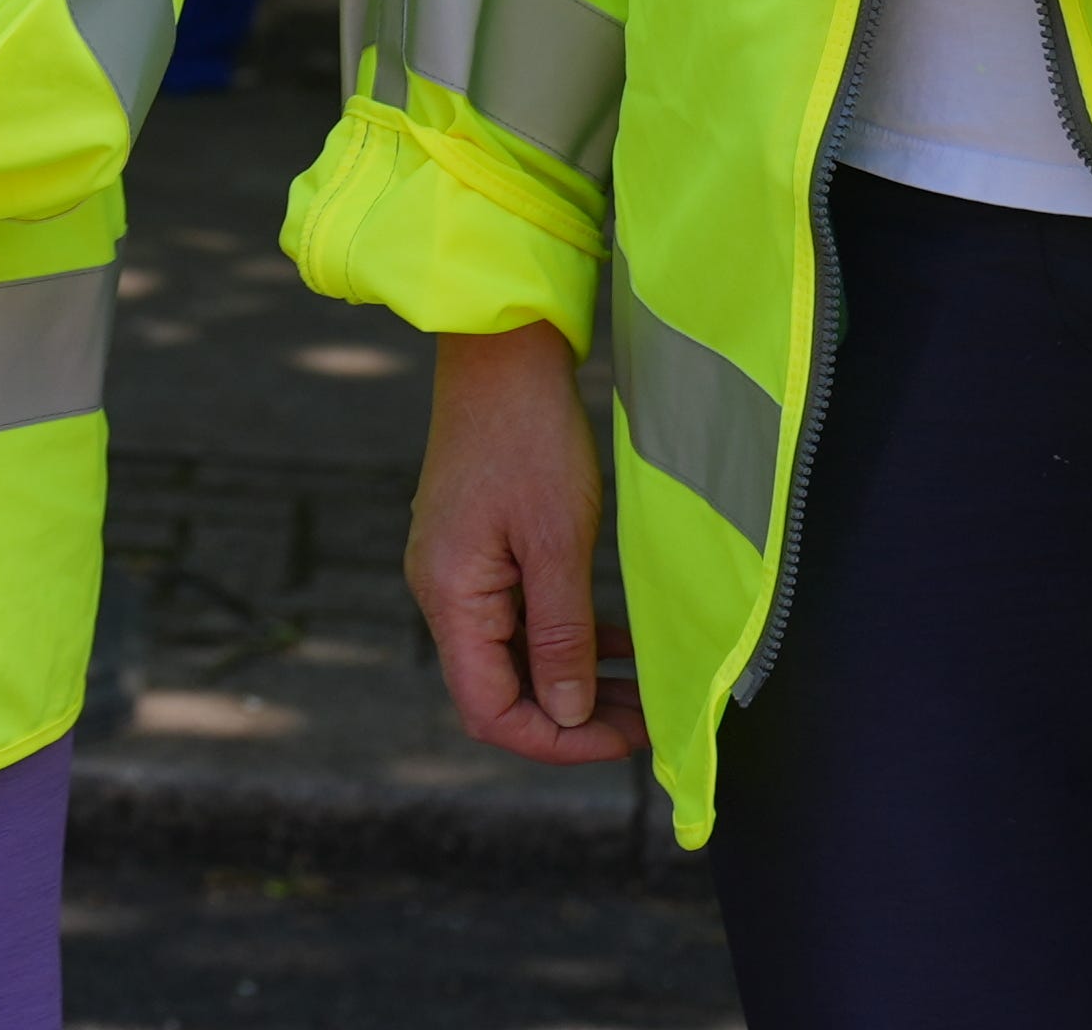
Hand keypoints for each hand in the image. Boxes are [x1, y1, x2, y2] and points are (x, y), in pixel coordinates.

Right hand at [410, 321, 639, 765]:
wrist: (501, 352)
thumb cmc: (530, 437)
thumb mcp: (558, 540)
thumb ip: (561, 635)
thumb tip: (565, 714)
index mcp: (451, 597)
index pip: (490, 711)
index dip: (557, 740)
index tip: (626, 738)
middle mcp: (443, 593)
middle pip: (500, 691)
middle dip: (574, 715)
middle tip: (648, 719)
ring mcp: (457, 570)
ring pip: (514, 656)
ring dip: (575, 680)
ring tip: (642, 689)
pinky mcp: (477, 549)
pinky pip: (518, 617)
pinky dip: (565, 638)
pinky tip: (617, 643)